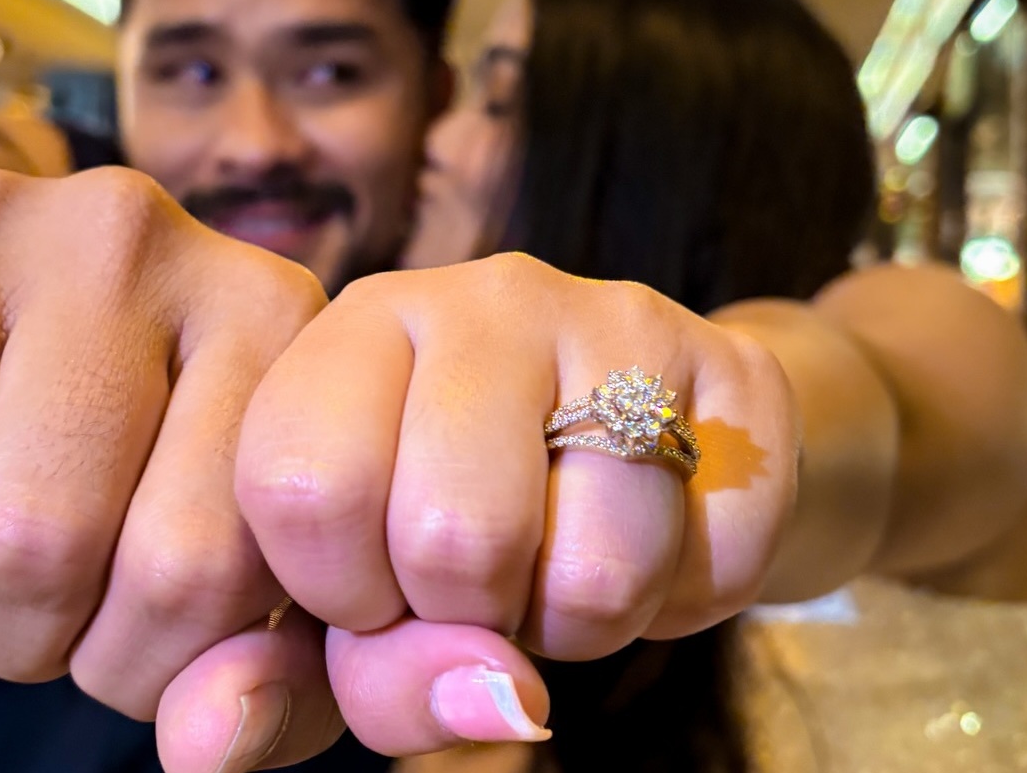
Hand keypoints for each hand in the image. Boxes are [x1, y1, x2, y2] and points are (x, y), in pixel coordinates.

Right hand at [0, 165, 335, 733]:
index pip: (196, 568)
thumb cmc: (149, 456)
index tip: (123, 641)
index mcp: (267, 313)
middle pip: (30, 538)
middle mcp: (129, 237)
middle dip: (17, 636)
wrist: (10, 303)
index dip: (140, 666)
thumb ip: (272, 670)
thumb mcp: (247, 555)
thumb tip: (210, 744)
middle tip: (29, 607)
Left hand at [236, 254, 797, 749]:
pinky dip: (686, 600)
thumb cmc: (456, 528)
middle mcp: (479, 297)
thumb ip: (295, 680)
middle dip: (474, 617)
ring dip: (584, 623)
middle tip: (486, 584)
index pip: (305, 486)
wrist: (641, 451)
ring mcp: (614, 318)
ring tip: (567, 564)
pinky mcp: (732, 363)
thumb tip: (298, 737)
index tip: (371, 591)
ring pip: (598, 564)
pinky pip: (718, 554)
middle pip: (456, 534)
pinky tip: (654, 538)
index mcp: (353, 333)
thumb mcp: (350, 604)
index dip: (343, 592)